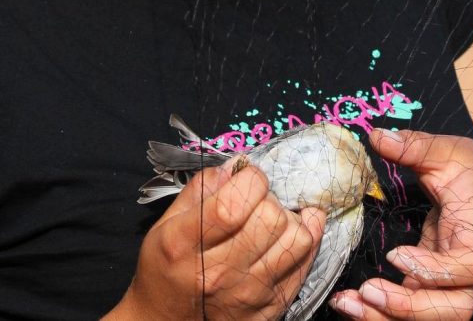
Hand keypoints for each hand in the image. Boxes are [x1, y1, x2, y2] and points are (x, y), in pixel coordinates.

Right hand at [108, 163, 325, 320]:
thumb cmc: (166, 266)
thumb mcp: (167, 223)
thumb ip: (200, 188)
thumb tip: (237, 166)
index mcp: (185, 245)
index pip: (233, 204)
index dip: (251, 179)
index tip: (248, 177)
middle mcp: (218, 273)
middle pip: (270, 220)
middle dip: (270, 198)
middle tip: (258, 201)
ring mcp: (248, 295)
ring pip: (297, 240)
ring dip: (290, 220)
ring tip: (275, 219)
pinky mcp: (270, 309)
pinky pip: (305, 265)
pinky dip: (305, 242)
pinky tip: (289, 234)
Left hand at [330, 130, 472, 319]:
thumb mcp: (449, 152)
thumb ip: (414, 146)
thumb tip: (376, 135)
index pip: (470, 266)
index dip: (435, 270)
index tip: (396, 255)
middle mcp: (469, 270)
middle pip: (454, 310)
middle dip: (410, 310)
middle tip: (367, 290)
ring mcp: (452, 284)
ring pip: (431, 320)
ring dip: (387, 320)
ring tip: (347, 304)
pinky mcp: (433, 289)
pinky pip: (412, 314)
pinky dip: (381, 316)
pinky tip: (349, 303)